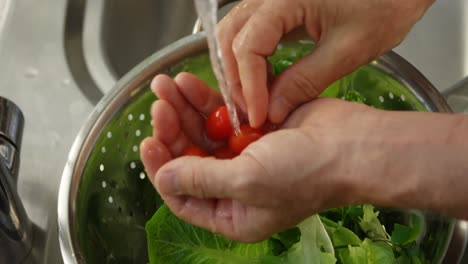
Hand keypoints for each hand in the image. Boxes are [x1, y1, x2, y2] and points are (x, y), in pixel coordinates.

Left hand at [140, 72, 374, 241]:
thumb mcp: (247, 182)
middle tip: (159, 105)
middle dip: (171, 131)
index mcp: (233, 214)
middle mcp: (236, 187)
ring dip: (184, 110)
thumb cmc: (308, 173)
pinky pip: (222, 117)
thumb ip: (200, 180)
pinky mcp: (255, 131)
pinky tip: (191, 85)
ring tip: (167, 86)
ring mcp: (245, 157)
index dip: (161, 169)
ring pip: (203, 134)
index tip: (149, 142)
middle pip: (189, 159)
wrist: (353, 144)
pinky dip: (207, 102)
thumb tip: (163, 179)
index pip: (183, 196)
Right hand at [218, 0, 433, 126]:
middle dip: (236, 79)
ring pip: (234, 33)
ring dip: (238, 69)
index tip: (260, 116)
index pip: (248, 46)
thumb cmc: (385, 5)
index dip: (249, 86)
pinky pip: (249, 31)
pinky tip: (265, 79)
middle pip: (230, 37)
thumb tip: (273, 111)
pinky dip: (250, 58)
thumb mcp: (348, 50)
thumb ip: (305, 81)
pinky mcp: (276, 4)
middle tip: (252, 111)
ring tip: (256, 98)